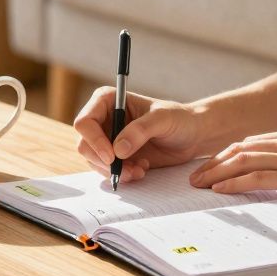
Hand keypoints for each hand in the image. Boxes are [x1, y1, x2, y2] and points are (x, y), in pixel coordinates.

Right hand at [73, 88, 204, 181]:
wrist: (191, 136)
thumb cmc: (179, 119)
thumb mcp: (163, 119)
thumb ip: (140, 130)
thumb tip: (118, 149)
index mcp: (108, 101)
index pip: (85, 122)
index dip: (94, 140)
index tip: (112, 156)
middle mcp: (103, 119)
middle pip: (85, 145)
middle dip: (104, 161)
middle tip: (128, 170)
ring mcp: (108, 139)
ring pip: (94, 161)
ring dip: (115, 171)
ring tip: (139, 170)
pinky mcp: (116, 156)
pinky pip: (107, 170)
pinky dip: (122, 175)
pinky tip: (141, 170)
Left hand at [187, 126, 276, 207]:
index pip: (251, 142)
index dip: (227, 154)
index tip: (211, 165)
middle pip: (240, 148)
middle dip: (214, 162)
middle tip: (194, 176)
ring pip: (243, 160)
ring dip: (216, 172)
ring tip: (198, 184)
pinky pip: (257, 176)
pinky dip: (234, 182)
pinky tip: (219, 189)